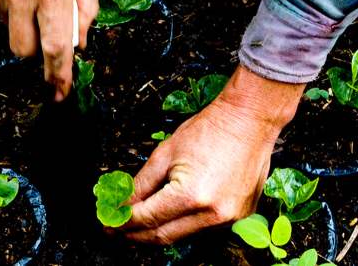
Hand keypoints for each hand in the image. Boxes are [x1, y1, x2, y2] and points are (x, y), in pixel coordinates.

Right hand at [0, 0, 98, 101]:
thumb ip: (85, 6)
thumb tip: (79, 43)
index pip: (56, 45)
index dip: (58, 74)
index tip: (59, 94)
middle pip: (25, 50)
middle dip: (37, 50)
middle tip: (46, 31)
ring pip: (10, 30)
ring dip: (23, 21)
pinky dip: (7, 3)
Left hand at [119, 65, 304, 243]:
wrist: (250, 120)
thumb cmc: (210, 130)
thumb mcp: (165, 154)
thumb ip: (140, 185)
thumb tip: (122, 205)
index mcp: (191, 195)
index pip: (147, 218)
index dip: (123, 223)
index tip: (108, 223)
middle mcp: (212, 214)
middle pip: (163, 236)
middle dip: (136, 235)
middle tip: (116, 230)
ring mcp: (230, 218)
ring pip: (183, 236)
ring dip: (158, 232)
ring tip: (137, 224)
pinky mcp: (240, 216)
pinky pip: (203, 229)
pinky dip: (182, 225)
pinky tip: (168, 217)